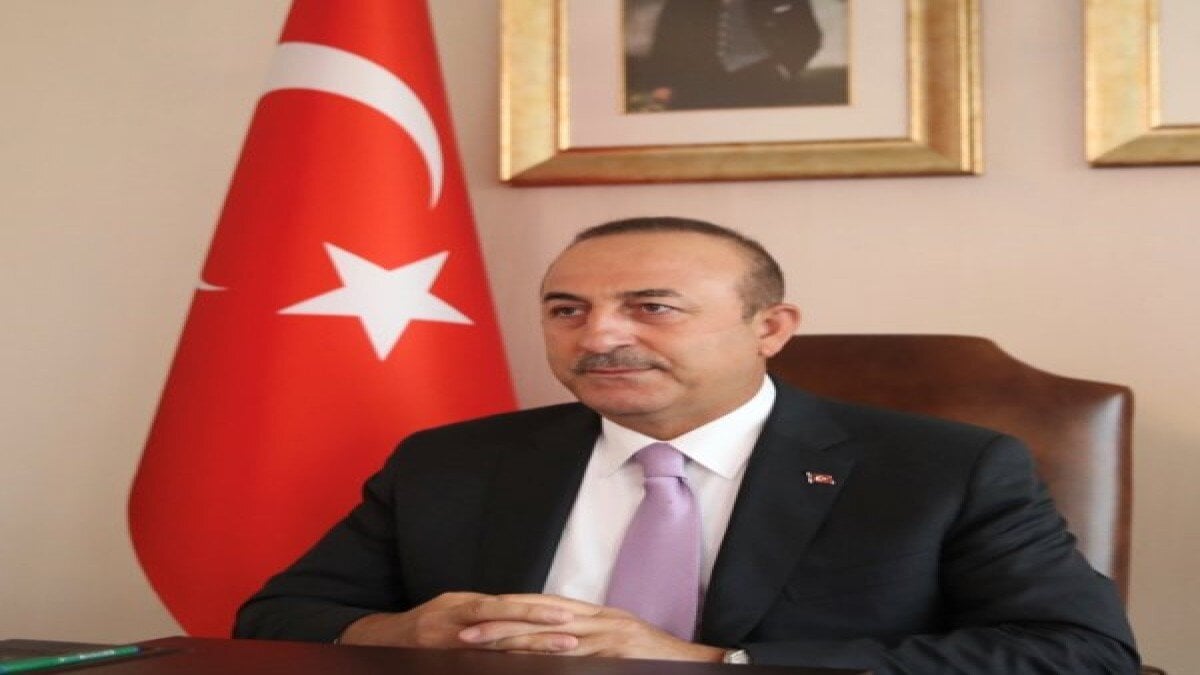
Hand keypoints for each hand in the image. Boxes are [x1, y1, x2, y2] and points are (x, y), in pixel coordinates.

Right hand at [338, 592, 574, 648]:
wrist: (388, 642)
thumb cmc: (428, 620)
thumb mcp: (453, 604)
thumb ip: (484, 608)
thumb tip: (518, 606)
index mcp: (463, 606)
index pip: (505, 606)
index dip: (534, 609)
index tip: (565, 612)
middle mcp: (461, 628)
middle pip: (506, 631)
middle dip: (541, 634)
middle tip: (573, 635)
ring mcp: (457, 649)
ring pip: (501, 652)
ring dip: (533, 652)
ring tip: (563, 651)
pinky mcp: (453, 665)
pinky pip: (486, 667)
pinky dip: (510, 667)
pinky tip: (532, 668)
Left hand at [458, 594, 725, 661]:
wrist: (692, 662)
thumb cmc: (655, 657)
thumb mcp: (617, 641)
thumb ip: (586, 638)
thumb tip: (555, 644)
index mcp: (596, 614)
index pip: (543, 606)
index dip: (509, 610)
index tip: (476, 616)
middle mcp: (597, 620)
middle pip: (538, 618)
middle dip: (499, 625)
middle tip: (463, 633)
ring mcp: (604, 637)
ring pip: (547, 637)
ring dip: (509, 643)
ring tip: (477, 648)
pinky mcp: (611, 654)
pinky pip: (569, 657)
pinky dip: (542, 660)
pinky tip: (518, 665)